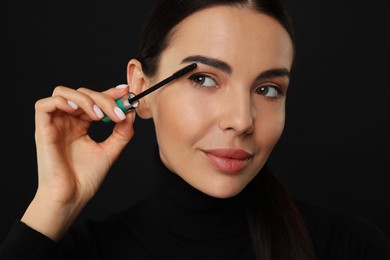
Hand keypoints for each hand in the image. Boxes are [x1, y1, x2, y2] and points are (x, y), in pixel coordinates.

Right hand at [22, 84, 135, 239]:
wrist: (72, 197)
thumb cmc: (86, 178)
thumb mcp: (111, 151)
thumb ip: (122, 132)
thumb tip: (130, 113)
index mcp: (81, 125)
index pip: (94, 100)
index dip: (110, 92)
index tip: (126, 91)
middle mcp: (67, 121)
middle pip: (82, 93)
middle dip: (103, 98)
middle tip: (118, 112)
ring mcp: (55, 124)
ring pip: (63, 93)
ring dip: (84, 99)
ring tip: (98, 115)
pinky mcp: (42, 130)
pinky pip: (44, 105)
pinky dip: (62, 102)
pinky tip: (78, 112)